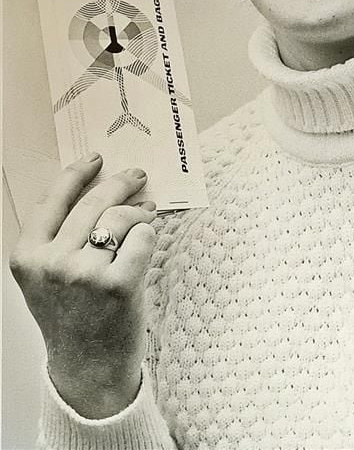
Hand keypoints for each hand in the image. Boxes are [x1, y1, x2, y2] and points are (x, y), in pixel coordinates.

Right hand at [9, 153, 156, 417]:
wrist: (88, 371)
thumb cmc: (74, 319)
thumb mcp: (50, 278)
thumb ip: (63, 238)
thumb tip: (102, 188)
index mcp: (28, 256)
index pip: (53, 199)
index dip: (76, 173)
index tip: (95, 159)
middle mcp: (51, 263)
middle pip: (93, 202)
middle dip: (120, 183)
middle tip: (137, 177)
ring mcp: (84, 274)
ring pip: (120, 217)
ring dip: (139, 212)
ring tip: (147, 214)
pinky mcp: (117, 284)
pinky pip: (143, 238)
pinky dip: (150, 237)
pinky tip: (148, 243)